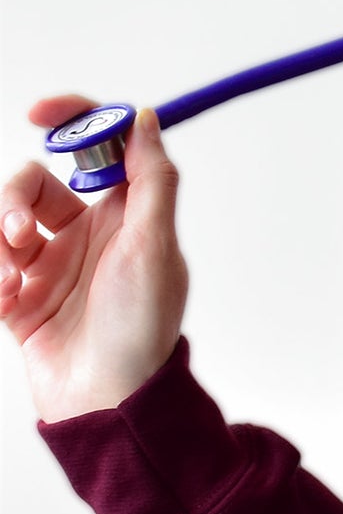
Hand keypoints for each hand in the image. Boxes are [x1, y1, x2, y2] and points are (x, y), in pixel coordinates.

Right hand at [0, 99, 188, 422]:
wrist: (106, 401)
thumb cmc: (141, 329)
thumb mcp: (156, 247)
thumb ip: (152, 178)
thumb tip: (144, 116)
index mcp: (125, 215)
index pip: (97, 146)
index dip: (72, 117)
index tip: (40, 112)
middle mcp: (86, 233)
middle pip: (32, 180)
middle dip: (15, 196)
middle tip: (22, 232)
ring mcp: (49, 263)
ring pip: (4, 217)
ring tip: (9, 274)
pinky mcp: (18, 295)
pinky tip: (6, 297)